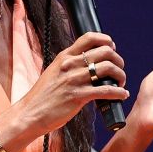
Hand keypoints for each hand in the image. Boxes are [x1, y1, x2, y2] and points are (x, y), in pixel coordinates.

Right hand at [0, 32, 129, 144]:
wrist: (30, 113)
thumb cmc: (43, 96)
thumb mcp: (55, 72)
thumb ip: (70, 65)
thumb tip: (89, 63)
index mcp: (65, 56)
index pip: (89, 37)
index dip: (106, 40)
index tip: (112, 49)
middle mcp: (70, 65)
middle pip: (104, 52)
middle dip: (118, 60)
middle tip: (119, 70)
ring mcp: (74, 80)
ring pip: (108, 69)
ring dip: (120, 75)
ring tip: (121, 83)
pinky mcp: (78, 96)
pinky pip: (106, 91)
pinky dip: (119, 92)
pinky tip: (122, 95)